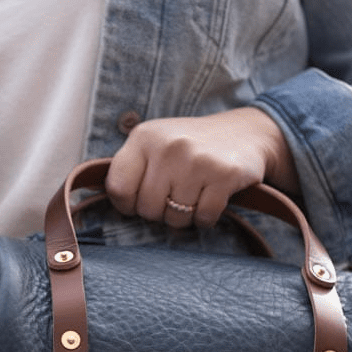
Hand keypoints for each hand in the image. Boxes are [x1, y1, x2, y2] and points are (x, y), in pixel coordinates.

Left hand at [105, 107, 297, 228]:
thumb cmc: (192, 146)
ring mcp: (197, 160)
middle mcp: (168, 146)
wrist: (246, 133)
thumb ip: (131, 168)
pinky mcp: (224, 175)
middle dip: (160, 212)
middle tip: (175, 197)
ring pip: (176, 218)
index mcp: (144, 137)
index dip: (129, 204)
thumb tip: (105, 204)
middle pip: (147, 209)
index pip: (118, 189)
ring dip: (185, 217)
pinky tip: (212, 198)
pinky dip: (207, 217)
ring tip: (194, 195)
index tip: (143, 199)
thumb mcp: (156, 144)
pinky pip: (204, 218)